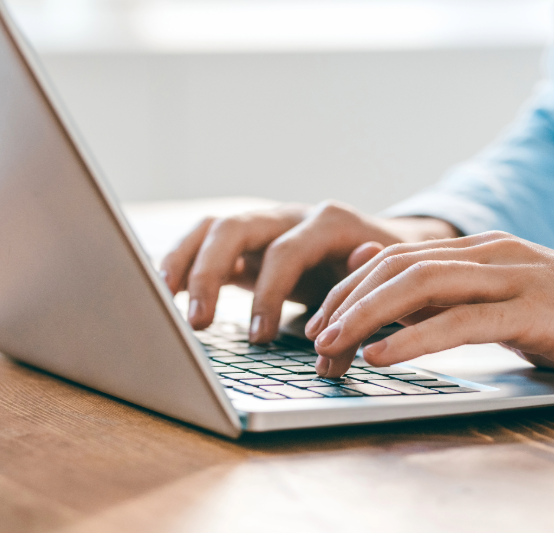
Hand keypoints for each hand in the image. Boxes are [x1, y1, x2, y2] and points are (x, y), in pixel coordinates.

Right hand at [158, 200, 458, 342]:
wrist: (391, 248)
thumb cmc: (386, 273)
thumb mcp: (385, 285)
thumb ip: (364, 302)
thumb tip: (347, 321)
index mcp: (328, 223)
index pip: (285, 252)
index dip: (269, 295)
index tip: (259, 338)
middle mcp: (291, 216)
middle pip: (235, 227)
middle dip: (210, 273)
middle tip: (197, 322)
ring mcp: (266, 225)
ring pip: (212, 227)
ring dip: (184, 261)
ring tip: (162, 298)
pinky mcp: (249, 243)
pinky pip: (206, 242)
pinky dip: (182, 261)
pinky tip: (163, 290)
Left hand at [306, 232, 553, 393]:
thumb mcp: (514, 305)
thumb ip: (459, 297)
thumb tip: (396, 295)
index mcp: (486, 251)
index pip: (398, 258)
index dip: (351, 288)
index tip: (320, 320)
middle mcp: (494, 254)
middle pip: (397, 267)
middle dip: (346, 301)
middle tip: (312, 338)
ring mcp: (516, 277)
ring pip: (420, 286)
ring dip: (366, 317)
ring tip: (330, 346)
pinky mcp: (536, 310)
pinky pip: (460, 322)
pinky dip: (412, 339)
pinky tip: (381, 357)